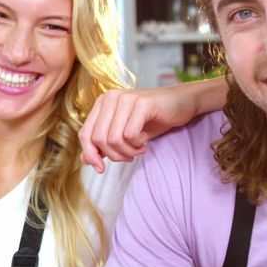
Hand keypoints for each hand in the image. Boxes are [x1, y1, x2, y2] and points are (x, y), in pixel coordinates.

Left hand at [79, 86, 200, 172]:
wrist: (182, 103)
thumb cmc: (152, 119)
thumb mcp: (124, 134)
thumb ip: (103, 145)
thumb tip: (84, 160)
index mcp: (102, 103)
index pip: (85, 134)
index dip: (91, 155)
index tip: (101, 169)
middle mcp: (110, 97)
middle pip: (99, 139)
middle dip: (114, 155)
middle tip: (129, 157)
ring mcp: (125, 98)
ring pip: (114, 139)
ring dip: (128, 152)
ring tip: (139, 149)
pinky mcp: (142, 103)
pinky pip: (131, 135)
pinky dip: (138, 144)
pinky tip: (146, 140)